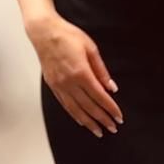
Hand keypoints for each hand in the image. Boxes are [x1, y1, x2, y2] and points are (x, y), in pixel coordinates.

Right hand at [29, 14, 122, 137]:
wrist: (44, 32)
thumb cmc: (68, 36)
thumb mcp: (91, 49)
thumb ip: (101, 70)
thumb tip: (111, 88)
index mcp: (81, 72)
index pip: (100, 96)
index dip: (110, 108)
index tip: (119, 117)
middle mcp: (69, 82)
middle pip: (89, 106)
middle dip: (102, 119)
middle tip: (112, 128)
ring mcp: (59, 85)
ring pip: (76, 110)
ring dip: (88, 122)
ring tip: (98, 131)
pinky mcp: (52, 86)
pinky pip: (65, 105)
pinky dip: (74, 114)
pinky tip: (81, 120)